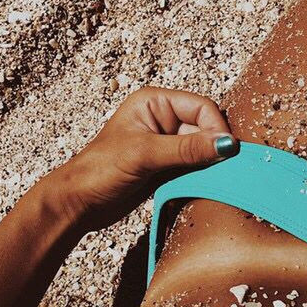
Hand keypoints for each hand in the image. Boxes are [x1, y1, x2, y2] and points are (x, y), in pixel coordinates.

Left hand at [48, 86, 237, 231]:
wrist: (79, 203)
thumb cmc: (100, 170)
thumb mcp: (145, 154)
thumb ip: (187, 148)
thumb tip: (226, 144)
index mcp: (155, 103)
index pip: (201, 107)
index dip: (216, 127)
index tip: (227, 152)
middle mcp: (163, 120)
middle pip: (205, 128)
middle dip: (215, 147)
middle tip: (225, 168)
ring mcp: (167, 144)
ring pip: (203, 149)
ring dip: (210, 164)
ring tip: (214, 178)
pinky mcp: (168, 166)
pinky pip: (195, 166)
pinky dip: (202, 175)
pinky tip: (203, 184)